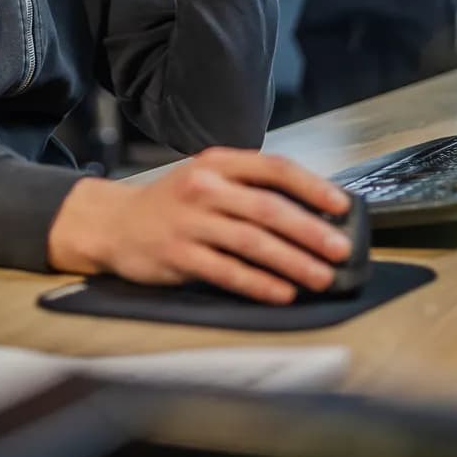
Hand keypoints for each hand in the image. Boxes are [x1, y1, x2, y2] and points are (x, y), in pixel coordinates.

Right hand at [46, 148, 353, 303]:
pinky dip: (259, 284)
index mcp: (218, 163)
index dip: (312, 186)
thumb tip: (311, 212)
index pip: (274, 168)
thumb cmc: (171, 204)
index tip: (342, 206)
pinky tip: (282, 293)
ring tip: (321, 277)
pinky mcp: (178, 255)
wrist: (113, 223)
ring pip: (252, 242)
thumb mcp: (207, 180)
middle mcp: (204, 187)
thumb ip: (248, 190)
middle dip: (310, 230)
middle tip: (341, 250)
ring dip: (292, 261)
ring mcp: (190, 222)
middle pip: (267, 208)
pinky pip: (227, 271)